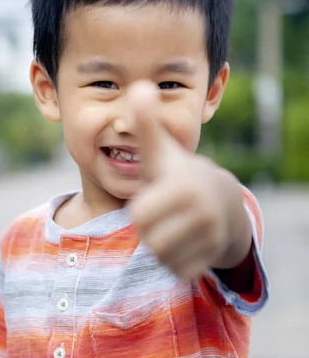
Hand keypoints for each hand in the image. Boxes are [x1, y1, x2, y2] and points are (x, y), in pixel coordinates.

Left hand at [127, 81, 250, 280]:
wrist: (219, 199)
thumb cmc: (178, 174)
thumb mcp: (162, 150)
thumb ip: (145, 124)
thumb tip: (138, 87)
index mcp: (184, 188)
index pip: (140, 216)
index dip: (140, 209)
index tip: (153, 198)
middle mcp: (203, 214)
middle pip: (150, 240)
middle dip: (149, 230)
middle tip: (160, 216)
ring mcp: (211, 237)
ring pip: (163, 258)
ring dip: (159, 246)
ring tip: (170, 227)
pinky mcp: (212, 257)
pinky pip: (177, 270)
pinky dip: (173, 261)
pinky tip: (181, 243)